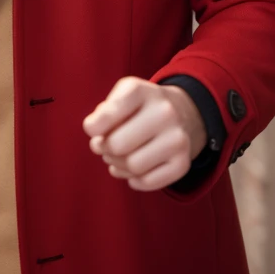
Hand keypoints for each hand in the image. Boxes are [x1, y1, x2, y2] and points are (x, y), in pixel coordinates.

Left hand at [82, 76, 207, 191]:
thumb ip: (103, 113)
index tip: (93, 128)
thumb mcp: (120, 96)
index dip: (92, 128)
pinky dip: (134, 180)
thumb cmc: (139, 107)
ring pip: (133, 166)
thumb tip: (97, 140)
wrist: (181, 112)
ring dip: (118, 166)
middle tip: (104, 145)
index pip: (106, 116)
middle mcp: (164, 111)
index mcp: (141, 91)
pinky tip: (134, 170)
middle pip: (117, 145)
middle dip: (104, 149)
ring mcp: (177, 138)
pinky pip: (148, 182)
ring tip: (118, 157)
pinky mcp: (183, 162)